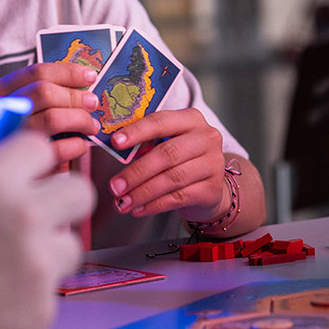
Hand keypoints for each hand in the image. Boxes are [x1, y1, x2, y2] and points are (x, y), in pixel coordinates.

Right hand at [0, 63, 100, 161]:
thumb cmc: (1, 139)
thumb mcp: (8, 111)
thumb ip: (35, 96)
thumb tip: (80, 86)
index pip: (36, 73)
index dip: (68, 72)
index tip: (90, 76)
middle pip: (45, 92)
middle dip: (75, 96)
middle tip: (92, 103)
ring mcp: (6, 138)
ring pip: (52, 118)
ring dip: (80, 119)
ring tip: (91, 126)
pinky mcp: (17, 165)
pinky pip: (56, 150)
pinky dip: (75, 145)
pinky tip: (81, 145)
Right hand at [0, 132, 93, 328]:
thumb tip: (1, 168)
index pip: (39, 147)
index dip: (29, 163)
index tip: (21, 176)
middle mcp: (22, 215)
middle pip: (78, 190)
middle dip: (60, 200)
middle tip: (37, 217)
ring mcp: (38, 265)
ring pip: (70, 245)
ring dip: (46, 251)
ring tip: (3, 269)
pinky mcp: (42, 310)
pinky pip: (49, 292)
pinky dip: (27, 297)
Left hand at [103, 109, 227, 220]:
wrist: (208, 187)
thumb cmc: (181, 160)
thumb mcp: (166, 144)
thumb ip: (146, 144)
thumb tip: (118, 150)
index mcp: (191, 119)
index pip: (161, 121)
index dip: (137, 132)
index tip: (116, 142)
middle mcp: (206, 138)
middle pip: (167, 154)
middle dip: (137, 172)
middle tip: (115, 186)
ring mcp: (213, 163)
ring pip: (172, 179)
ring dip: (142, 193)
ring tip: (123, 202)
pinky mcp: (213, 189)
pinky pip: (178, 197)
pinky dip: (154, 205)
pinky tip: (139, 209)